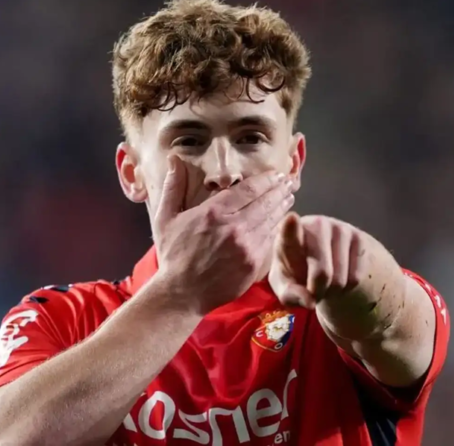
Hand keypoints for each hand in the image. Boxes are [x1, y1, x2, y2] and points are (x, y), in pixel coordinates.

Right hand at [152, 155, 294, 315]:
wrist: (181, 293)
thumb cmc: (172, 255)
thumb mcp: (165, 218)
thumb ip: (173, 186)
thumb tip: (174, 159)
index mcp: (214, 213)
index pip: (249, 189)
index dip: (266, 179)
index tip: (275, 174)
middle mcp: (234, 227)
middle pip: (265, 202)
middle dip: (279, 190)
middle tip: (288, 181)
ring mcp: (247, 247)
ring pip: (271, 220)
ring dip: (281, 206)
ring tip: (288, 196)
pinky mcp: (254, 264)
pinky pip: (270, 241)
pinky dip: (276, 228)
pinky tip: (279, 221)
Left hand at [268, 214, 361, 308]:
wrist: (320, 262)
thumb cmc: (296, 272)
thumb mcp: (286, 287)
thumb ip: (291, 295)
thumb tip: (310, 302)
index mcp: (289, 235)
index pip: (289, 231)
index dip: (290, 227)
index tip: (291, 218)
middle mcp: (316, 225)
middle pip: (323, 273)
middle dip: (318, 292)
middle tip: (313, 292)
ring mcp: (340, 229)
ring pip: (341, 279)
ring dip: (332, 292)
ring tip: (324, 284)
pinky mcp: (359, 238)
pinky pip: (356, 278)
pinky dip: (347, 288)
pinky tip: (339, 279)